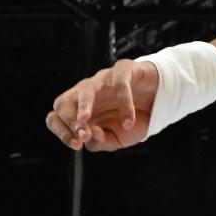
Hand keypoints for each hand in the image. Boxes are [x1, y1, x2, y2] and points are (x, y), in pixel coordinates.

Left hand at [44, 58, 159, 151]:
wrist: (160, 102)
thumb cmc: (133, 120)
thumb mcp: (115, 140)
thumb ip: (99, 142)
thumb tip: (89, 136)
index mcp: (79, 111)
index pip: (55, 118)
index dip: (61, 131)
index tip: (77, 145)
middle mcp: (86, 94)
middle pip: (62, 102)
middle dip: (69, 121)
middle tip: (83, 136)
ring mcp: (103, 80)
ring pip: (85, 89)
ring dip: (83, 107)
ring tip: (86, 122)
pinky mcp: (124, 70)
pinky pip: (119, 84)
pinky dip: (124, 104)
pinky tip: (128, 122)